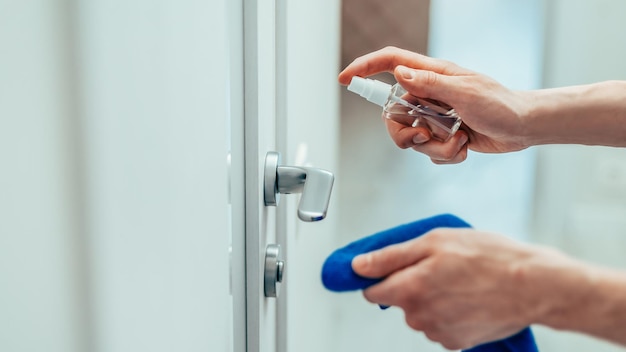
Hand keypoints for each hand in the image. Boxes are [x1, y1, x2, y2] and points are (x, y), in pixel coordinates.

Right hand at [339, 47, 531, 163]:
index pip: (390, 63)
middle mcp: (428, 95)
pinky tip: (464, 147)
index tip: (346, 79)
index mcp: (432, 76)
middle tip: (426, 136)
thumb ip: (430, 84)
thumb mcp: (465, 92)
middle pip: (392, 115)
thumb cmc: (500, 105)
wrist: (523, 128)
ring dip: (433, 148)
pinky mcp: (441, 135)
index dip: (365, 68)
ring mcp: (433, 116)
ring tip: (457, 142)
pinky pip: (428, 152)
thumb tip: (399, 73)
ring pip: (410, 138)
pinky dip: (445, 155)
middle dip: (406, 133)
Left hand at [351, 228, 586, 349]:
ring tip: (461, 281)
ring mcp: (438, 333)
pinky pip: (440, 325)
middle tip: (441, 266)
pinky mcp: (457, 342)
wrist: (534, 286)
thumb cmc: (489, 258)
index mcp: (409, 289)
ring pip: (421, 313)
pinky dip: (449, 313)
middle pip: (399, 301)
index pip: (372, 292)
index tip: (395, 267)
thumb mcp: (435, 241)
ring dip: (432, 298)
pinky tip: (469, 298)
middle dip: (412, 284)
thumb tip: (359, 267)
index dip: (382, 276)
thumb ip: (391, 257)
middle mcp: (419, 316)